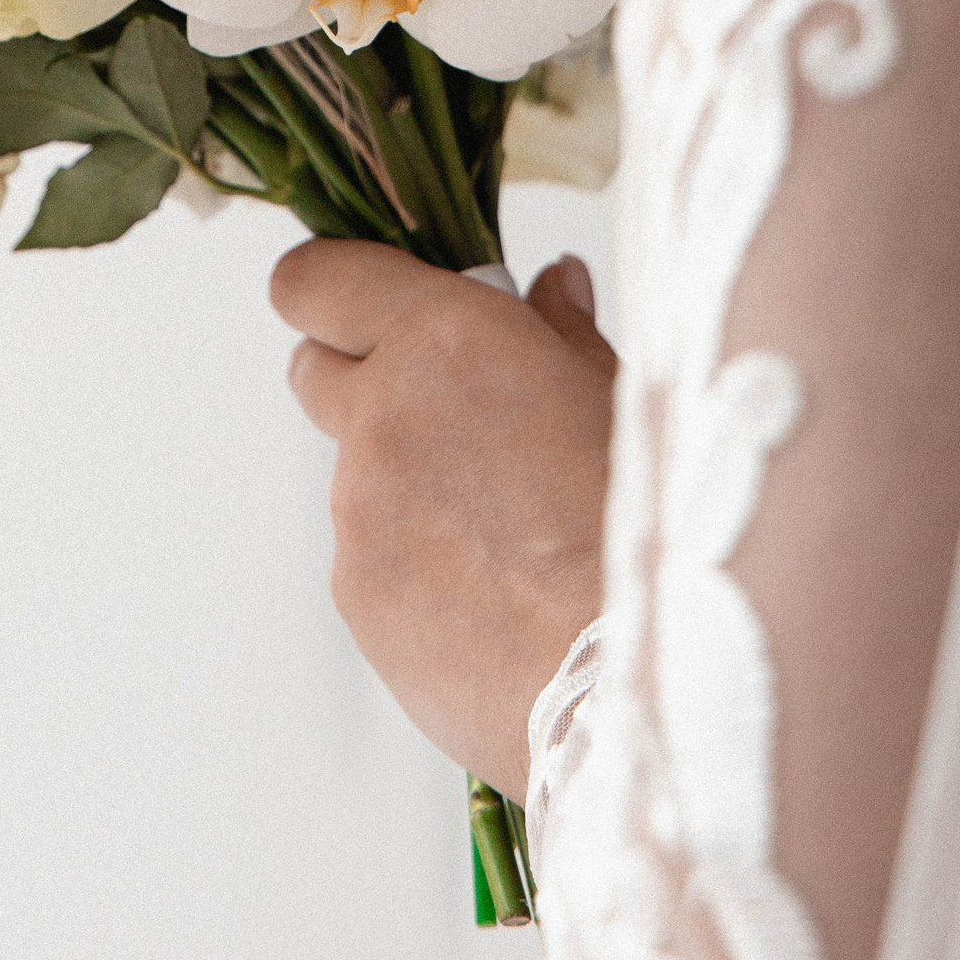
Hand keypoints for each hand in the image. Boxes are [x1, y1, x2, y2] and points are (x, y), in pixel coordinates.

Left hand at [270, 242, 614, 801]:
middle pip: (314, 369)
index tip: (365, 301)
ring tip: (509, 533)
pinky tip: (496, 594)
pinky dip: (414, 561)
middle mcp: (381, 416)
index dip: (332, 288)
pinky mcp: (355, 596)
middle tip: (451, 411)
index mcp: (442, 340)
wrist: (630, 677)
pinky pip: (370, 557)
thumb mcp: (623, 400)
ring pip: (356, 474)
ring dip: (406, 482)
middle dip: (366, 378)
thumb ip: (564, 332)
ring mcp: (358, 512)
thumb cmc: (645, 525)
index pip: (316, 281)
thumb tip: (550, 286)